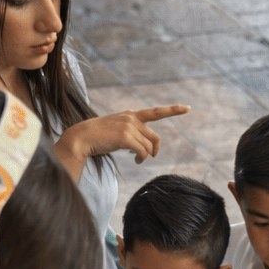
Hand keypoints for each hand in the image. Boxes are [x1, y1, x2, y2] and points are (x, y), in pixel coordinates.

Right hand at [57, 106, 189, 169]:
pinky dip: (141, 158)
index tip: (187, 108)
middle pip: (155, 138)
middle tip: (150, 157)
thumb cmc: (99, 137)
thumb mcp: (118, 131)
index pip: (156, 112)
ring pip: (148, 147)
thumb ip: (133, 133)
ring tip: (137, 159)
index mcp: (131, 114)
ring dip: (145, 156)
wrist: (81, 138)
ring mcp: (129, 126)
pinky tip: (135, 160)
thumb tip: (147, 149)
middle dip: (154, 150)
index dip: (173, 110)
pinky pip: (143, 152)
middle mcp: (132, 118)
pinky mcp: (125, 137)